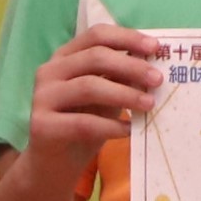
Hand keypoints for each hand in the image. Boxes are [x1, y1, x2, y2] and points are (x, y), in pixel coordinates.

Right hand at [24, 24, 164, 184]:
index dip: (127, 37)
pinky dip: (111, 126)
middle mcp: (49, 71)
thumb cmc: (83, 125)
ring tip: (149, 104)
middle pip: (95, 57)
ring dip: (125, 94)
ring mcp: (42, 97)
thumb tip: (154, 65)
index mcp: (65, 57)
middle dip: (131, 66)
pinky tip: (130, 131)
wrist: (53, 165)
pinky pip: (83, 123)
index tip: (156, 48)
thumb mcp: (106, 97)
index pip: (97, 35)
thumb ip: (122, 79)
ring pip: (89, 87)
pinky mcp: (42, 125)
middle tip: (158, 79)